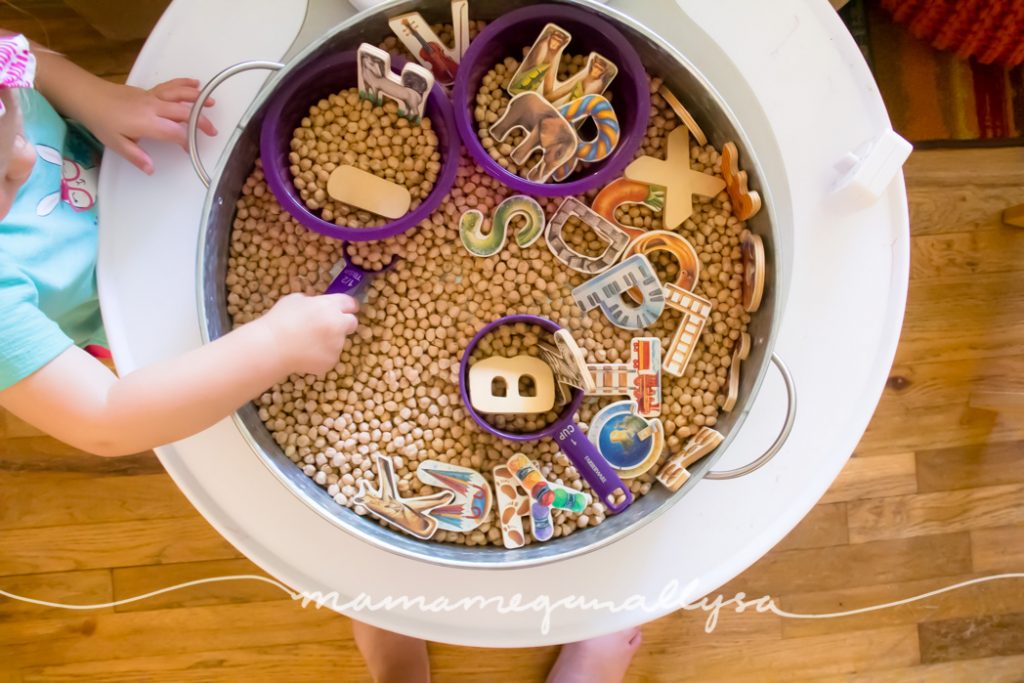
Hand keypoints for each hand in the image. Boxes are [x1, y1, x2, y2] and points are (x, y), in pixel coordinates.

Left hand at [86, 78, 216, 174]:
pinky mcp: (149, 91)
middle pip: (183, 112)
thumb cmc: (101, 121)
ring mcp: (152, 96)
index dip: (186, 142)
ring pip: (179, 94)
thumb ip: (136, 156)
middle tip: (213, 131)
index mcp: (148, 122)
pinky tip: (195, 84)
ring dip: (197, 98)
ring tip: (212, 103)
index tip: (191, 150)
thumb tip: (151, 169)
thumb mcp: (116, 143)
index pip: (175, 132)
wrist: (88, 96)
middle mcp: (154, 107)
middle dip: (201, 121)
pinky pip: (170, 86)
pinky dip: (184, 84)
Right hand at [260, 294, 359, 376]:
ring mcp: (337, 345)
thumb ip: (312, 301)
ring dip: (329, 341)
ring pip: (339, 341)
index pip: (350, 303)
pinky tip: (305, 354)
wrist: (272, 347)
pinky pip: (330, 357)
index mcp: (329, 306)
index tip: (346, 309)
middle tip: (327, 327)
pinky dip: (321, 356)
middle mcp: (338, 324)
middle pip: (352, 322)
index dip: (348, 306)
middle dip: (343, 324)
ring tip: (307, 343)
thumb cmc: (280, 320)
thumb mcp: (294, 300)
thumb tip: (317, 304)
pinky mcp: (331, 361)